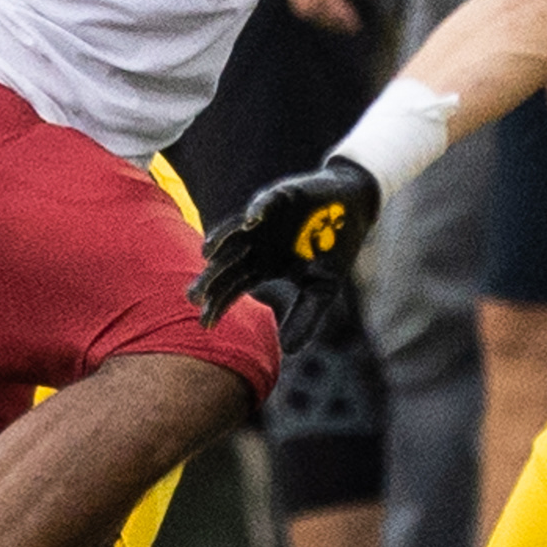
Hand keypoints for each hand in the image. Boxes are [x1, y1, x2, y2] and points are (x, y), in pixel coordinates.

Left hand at [189, 156, 380, 347]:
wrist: (354, 207)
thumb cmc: (333, 247)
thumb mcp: (323, 289)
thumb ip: (306, 316)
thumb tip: (288, 350)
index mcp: (263, 264)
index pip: (234, 287)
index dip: (220, 303)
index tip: (205, 323)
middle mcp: (257, 243)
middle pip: (227, 263)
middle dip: (211, 279)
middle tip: (193, 296)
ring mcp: (265, 220)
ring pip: (236, 232)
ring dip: (221, 240)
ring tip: (207, 253)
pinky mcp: (280, 196)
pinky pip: (265, 203)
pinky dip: (258, 210)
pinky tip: (251, 221)